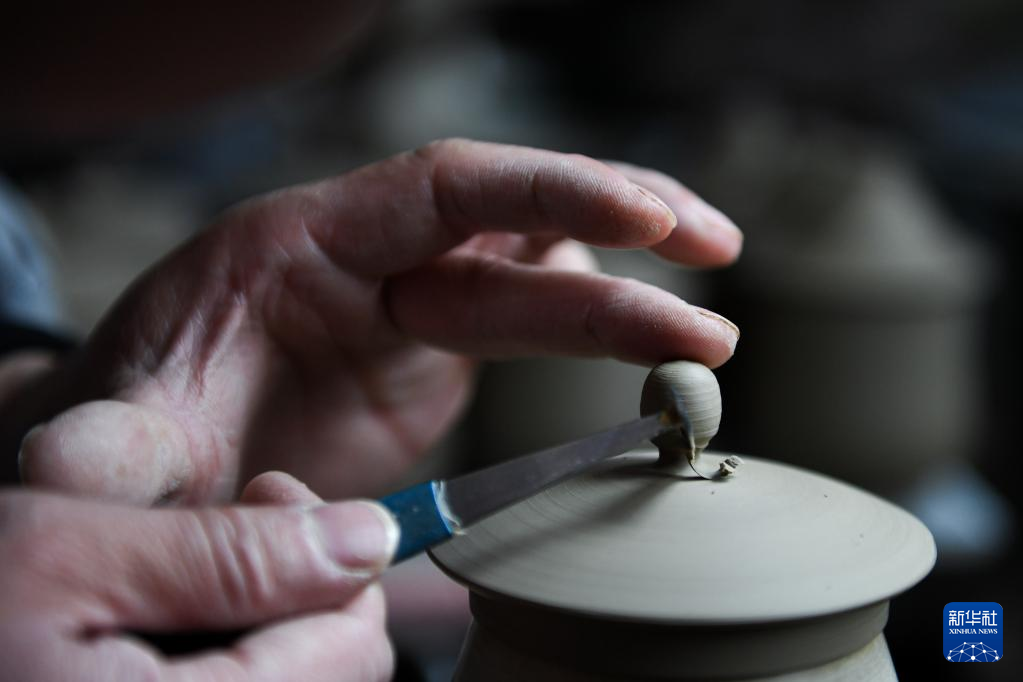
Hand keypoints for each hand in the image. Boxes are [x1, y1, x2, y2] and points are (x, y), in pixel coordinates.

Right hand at [0, 472, 396, 680]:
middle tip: (231, 527)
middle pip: (337, 680)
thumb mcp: (67, 549)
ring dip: (266, 628)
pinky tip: (166, 631)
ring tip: (182, 579)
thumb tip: (371, 539)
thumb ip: (235, 553)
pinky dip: (229, 663)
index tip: (270, 494)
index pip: (352, 652)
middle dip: (304, 595)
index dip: (335, 560)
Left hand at [16, 139, 740, 502]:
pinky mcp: (439, 348)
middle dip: (623, 234)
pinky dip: (600, 318)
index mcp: (305, 244)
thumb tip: (127, 486)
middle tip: (716, 255)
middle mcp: (374, 258)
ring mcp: (415, 303)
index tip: (643, 217)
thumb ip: (123, 452)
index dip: (551, 187)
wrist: (156, 442)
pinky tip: (653, 334)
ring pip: (540, 264)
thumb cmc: (141, 414)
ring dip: (630, 283)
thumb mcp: (120, 432)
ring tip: (709, 323)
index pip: (448, 185)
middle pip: (516, 223)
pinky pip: (534, 314)